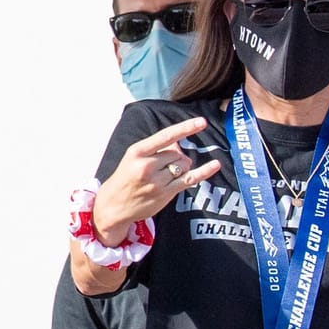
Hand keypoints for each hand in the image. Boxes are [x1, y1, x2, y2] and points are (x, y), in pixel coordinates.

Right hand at [92, 117, 219, 242]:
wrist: (112, 207)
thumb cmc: (125, 179)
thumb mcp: (134, 159)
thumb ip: (156, 150)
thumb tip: (181, 146)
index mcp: (137, 152)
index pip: (166, 136)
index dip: (185, 128)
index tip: (202, 122)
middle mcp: (146, 166)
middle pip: (176, 153)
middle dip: (175, 158)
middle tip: (161, 168)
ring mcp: (156, 181)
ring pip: (183, 165)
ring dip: (180, 168)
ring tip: (164, 177)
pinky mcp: (165, 193)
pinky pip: (190, 179)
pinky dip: (204, 171)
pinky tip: (215, 165)